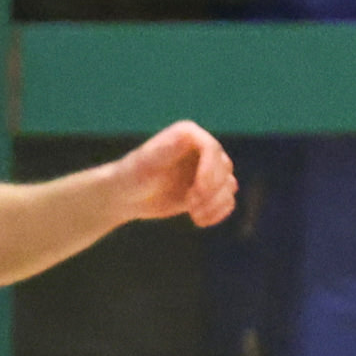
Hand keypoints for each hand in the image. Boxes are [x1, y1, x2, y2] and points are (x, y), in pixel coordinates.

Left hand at [115, 119, 236, 228]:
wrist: (126, 197)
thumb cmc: (131, 176)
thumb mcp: (144, 164)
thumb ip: (164, 150)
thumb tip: (185, 135)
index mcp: (187, 134)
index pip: (212, 148)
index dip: (210, 170)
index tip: (198, 191)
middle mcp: (201, 148)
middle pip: (225, 167)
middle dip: (211, 191)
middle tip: (190, 205)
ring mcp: (207, 168)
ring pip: (229, 185)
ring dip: (215, 204)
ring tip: (194, 215)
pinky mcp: (209, 188)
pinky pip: (227, 200)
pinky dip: (218, 213)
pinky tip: (199, 221)